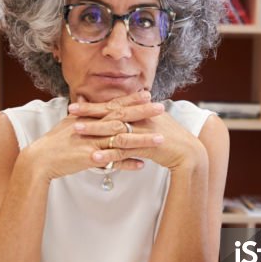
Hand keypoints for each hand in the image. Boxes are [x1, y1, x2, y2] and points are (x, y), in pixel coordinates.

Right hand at [22, 91, 164, 181]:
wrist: (39, 159)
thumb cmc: (53, 143)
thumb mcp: (69, 124)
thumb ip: (83, 117)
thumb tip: (88, 106)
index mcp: (88, 117)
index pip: (113, 105)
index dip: (130, 100)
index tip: (147, 94)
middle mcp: (91, 127)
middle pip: (121, 117)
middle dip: (142, 113)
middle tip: (161, 108)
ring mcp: (91, 142)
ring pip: (121, 138)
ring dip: (142, 139)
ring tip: (160, 139)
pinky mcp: (89, 158)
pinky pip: (112, 161)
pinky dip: (127, 163)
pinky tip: (142, 165)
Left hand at [68, 93, 206, 172]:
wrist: (190, 153)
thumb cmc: (172, 140)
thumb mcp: (154, 125)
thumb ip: (140, 118)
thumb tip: (126, 114)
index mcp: (142, 112)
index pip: (115, 105)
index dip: (96, 105)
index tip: (77, 103)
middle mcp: (142, 118)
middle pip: (112, 113)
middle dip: (90, 112)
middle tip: (71, 110)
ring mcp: (144, 132)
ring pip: (115, 130)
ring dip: (95, 130)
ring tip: (76, 130)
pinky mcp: (146, 148)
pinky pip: (125, 151)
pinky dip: (109, 155)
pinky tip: (94, 158)